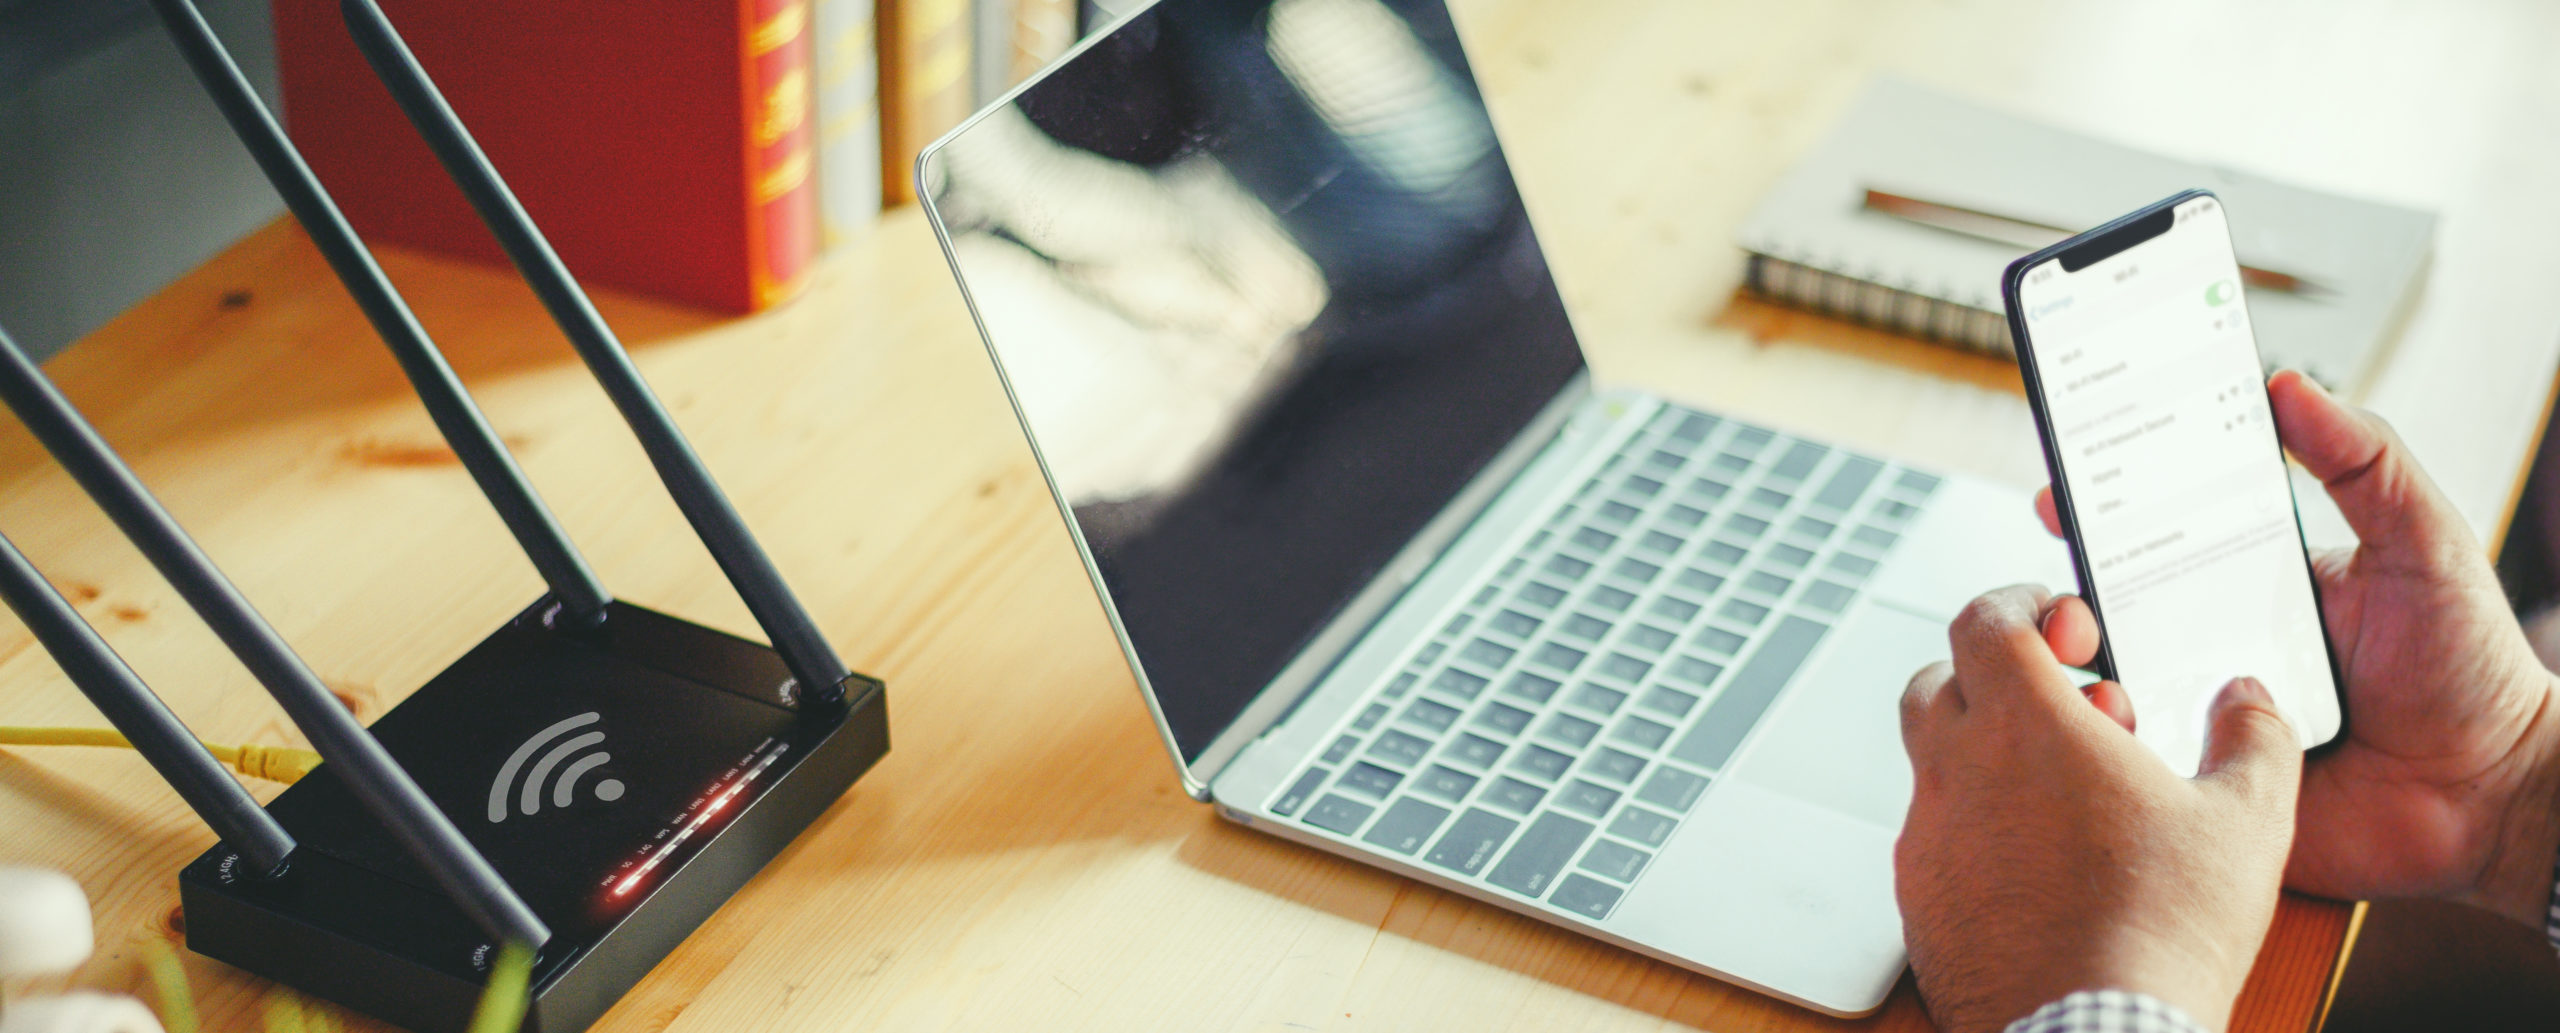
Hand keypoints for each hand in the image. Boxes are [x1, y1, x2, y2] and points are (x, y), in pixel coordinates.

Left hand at [1898, 586, 2299, 1032]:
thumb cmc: (2161, 930)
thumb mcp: (2245, 821)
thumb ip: (2254, 737)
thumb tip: (2249, 697)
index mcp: (2024, 724)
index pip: (1984, 619)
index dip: (2019, 604)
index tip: (2059, 621)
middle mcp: (1957, 769)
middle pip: (1942, 680)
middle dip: (1996, 676)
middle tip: (2065, 707)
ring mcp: (1927, 834)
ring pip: (1932, 760)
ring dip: (1986, 754)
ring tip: (2064, 791)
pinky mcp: (1918, 895)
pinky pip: (1933, 833)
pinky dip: (1974, 825)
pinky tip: (2037, 860)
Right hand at [2033, 371, 2559, 926]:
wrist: (2493, 798)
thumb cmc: (2467, 669)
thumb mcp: (2423, 541)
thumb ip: (2364, 460)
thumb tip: (2288, 383)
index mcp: (2246, 581)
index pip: (2152, 536)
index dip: (2096, 510)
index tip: (2061, 489)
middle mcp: (2210, 646)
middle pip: (2107, 613)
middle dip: (2067, 599)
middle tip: (2069, 599)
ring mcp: (2199, 718)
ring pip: (2106, 688)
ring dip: (2083, 671)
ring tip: (2091, 659)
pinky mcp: (2202, 790)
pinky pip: (2135, 770)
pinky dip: (2114, 748)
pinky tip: (2124, 727)